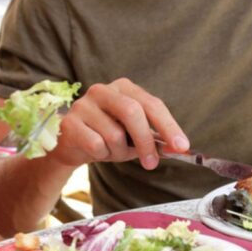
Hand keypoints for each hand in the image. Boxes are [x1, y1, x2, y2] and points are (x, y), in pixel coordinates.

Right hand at [51, 78, 189, 169]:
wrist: (71, 145)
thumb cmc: (106, 136)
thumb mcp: (133, 136)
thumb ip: (155, 139)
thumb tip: (178, 148)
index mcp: (124, 87)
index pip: (152, 104)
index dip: (168, 125)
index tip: (181, 146)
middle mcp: (103, 90)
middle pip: (133, 112)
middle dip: (146, 141)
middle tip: (151, 163)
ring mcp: (84, 104)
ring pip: (114, 134)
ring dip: (119, 152)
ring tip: (112, 151)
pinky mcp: (70, 123)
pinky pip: (96, 144)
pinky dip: (101, 154)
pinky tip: (95, 151)